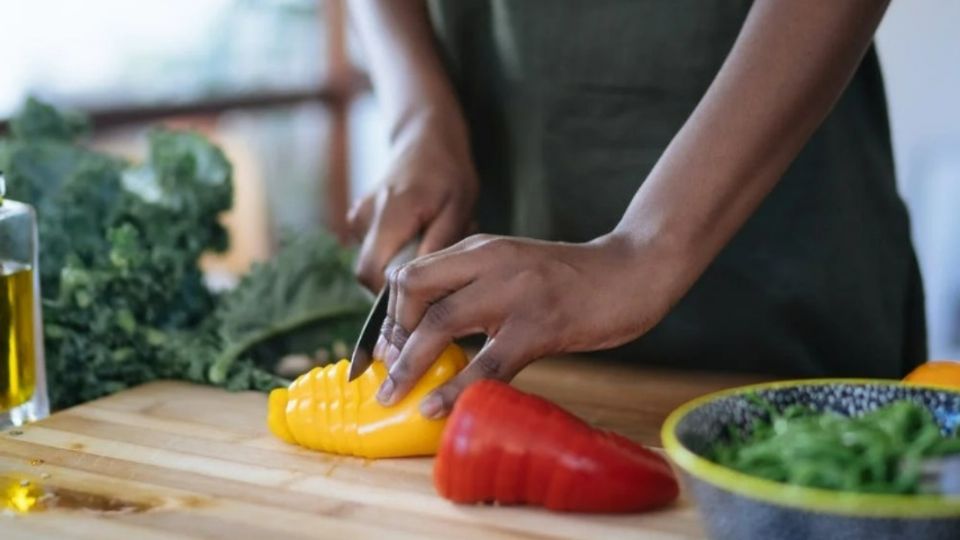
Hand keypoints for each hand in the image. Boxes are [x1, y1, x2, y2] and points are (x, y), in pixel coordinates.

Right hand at [349, 126, 477, 290]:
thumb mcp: (458, 207)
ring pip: (373, 262)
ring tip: (429, 242)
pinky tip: (418, 234)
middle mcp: (365, 216)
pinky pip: (375, 250)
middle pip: (368, 273)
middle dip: (399, 283)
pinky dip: (396, 251)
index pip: (372, 273)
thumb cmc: (448, 173)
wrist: (424, 139)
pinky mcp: (358, 219)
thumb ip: (439, 244)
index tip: (424, 293)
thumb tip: (423, 281)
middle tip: (433, 268)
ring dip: (400, 264)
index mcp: (391, 213)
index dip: (393, 294)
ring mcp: (358, 217)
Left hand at [373, 233, 688, 417]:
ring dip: (409, 365)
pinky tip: (438, 408)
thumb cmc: (569, 279)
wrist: (631, 271)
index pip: (410, 273)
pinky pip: (487, 362)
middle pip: (413, 291)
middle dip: (391, 337)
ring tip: (394, 396)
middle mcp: (489, 261)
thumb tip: (432, 332)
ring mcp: (514, 292)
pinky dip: (456, 389)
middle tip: (388, 375)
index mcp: (479, 249)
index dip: (389, 314)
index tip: (388, 348)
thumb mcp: (512, 268)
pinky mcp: (540, 325)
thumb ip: (475, 286)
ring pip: (440, 323)